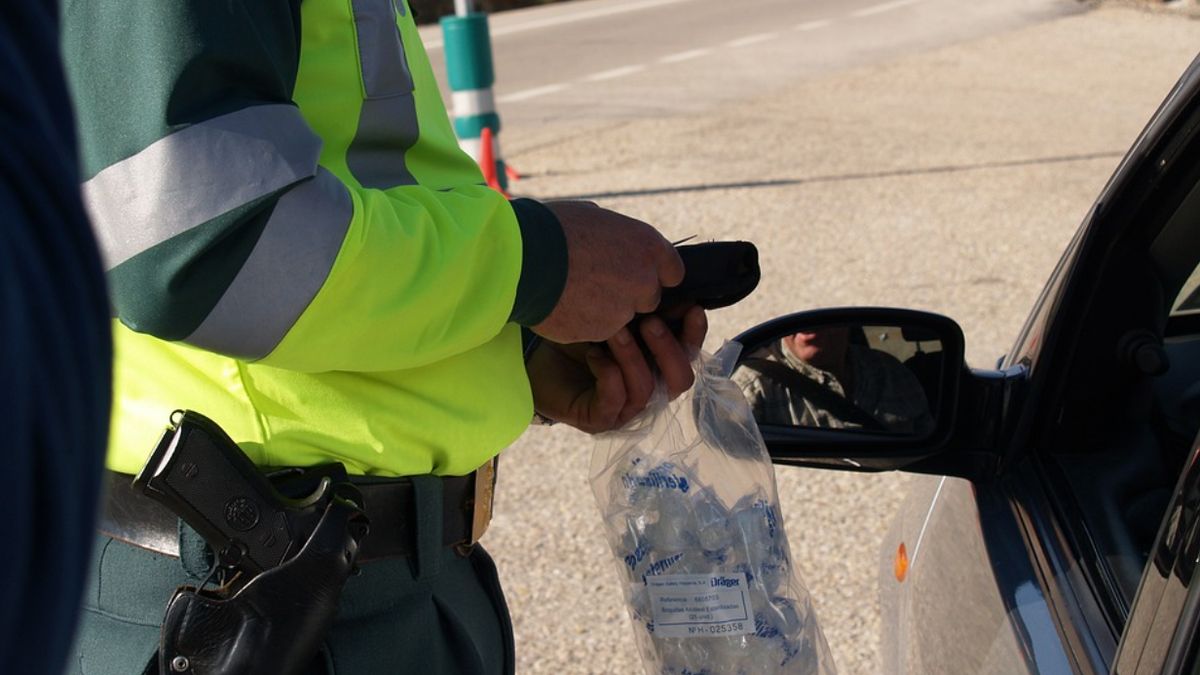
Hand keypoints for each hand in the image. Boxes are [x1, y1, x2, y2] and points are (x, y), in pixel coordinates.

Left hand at [527, 306, 706, 432]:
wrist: (533, 355)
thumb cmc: (576, 333)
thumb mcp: (615, 315)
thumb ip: (645, 308)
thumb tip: (671, 285)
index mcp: (657, 365)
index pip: (689, 355)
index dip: (695, 335)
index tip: (691, 308)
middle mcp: (648, 390)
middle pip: (680, 381)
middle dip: (669, 349)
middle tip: (649, 321)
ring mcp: (624, 409)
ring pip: (646, 390)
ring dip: (633, 357)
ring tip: (614, 331)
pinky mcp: (599, 419)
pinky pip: (615, 400)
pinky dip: (608, 374)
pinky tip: (593, 354)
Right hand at [533, 201, 684, 343]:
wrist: (522, 260)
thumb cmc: (552, 229)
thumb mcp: (593, 217)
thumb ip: (615, 236)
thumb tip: (613, 239)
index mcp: (648, 246)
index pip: (672, 271)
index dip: (652, 273)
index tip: (633, 273)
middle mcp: (644, 280)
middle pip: (648, 298)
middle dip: (628, 295)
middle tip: (595, 283)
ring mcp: (625, 309)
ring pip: (621, 317)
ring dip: (603, 310)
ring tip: (572, 292)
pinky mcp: (603, 331)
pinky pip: (598, 330)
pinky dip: (584, 322)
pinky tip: (563, 306)